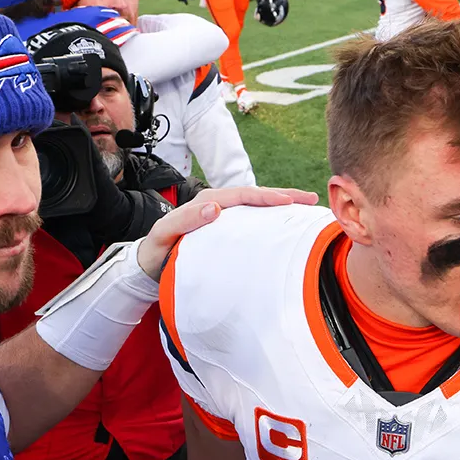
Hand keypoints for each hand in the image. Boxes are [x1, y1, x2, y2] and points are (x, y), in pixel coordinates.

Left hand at [137, 187, 318, 278]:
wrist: (148, 264)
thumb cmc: (157, 249)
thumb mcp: (166, 233)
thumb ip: (185, 220)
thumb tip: (214, 206)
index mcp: (206, 200)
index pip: (243, 195)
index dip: (267, 197)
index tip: (289, 202)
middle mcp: (217, 203)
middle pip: (256, 196)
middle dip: (284, 196)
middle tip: (311, 199)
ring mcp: (223, 215)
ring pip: (257, 207)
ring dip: (282, 205)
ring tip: (307, 208)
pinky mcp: (227, 228)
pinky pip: (253, 219)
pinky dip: (271, 218)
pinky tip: (287, 224)